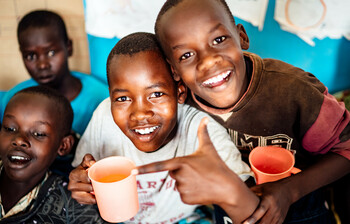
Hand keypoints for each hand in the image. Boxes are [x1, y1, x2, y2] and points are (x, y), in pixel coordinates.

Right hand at [68, 153, 96, 203]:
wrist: (85, 176)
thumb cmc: (86, 168)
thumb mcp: (87, 161)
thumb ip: (89, 159)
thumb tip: (93, 163)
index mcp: (73, 174)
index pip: (82, 176)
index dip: (89, 177)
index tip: (94, 177)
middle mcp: (71, 184)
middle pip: (84, 187)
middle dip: (92, 186)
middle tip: (97, 185)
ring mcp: (74, 193)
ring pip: (83, 196)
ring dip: (91, 195)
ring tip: (97, 192)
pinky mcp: (78, 199)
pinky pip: (85, 202)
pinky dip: (91, 200)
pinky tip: (95, 197)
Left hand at [137, 117, 258, 222]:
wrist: (227, 188)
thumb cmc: (217, 166)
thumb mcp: (208, 148)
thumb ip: (203, 132)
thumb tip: (205, 118)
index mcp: (181, 162)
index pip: (158, 166)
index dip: (144, 169)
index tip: (132, 172)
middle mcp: (179, 175)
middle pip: (173, 173)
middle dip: (183, 172)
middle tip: (198, 171)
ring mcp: (182, 188)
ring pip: (177, 184)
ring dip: (186, 182)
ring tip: (200, 180)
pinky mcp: (185, 198)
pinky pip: (182, 194)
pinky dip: (190, 192)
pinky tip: (200, 189)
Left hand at [243, 180, 292, 223]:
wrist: (288, 191)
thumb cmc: (272, 188)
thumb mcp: (261, 187)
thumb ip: (251, 191)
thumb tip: (238, 192)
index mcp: (269, 200)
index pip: (260, 211)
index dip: (253, 218)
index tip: (245, 223)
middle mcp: (274, 209)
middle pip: (265, 221)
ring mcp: (279, 215)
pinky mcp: (281, 219)